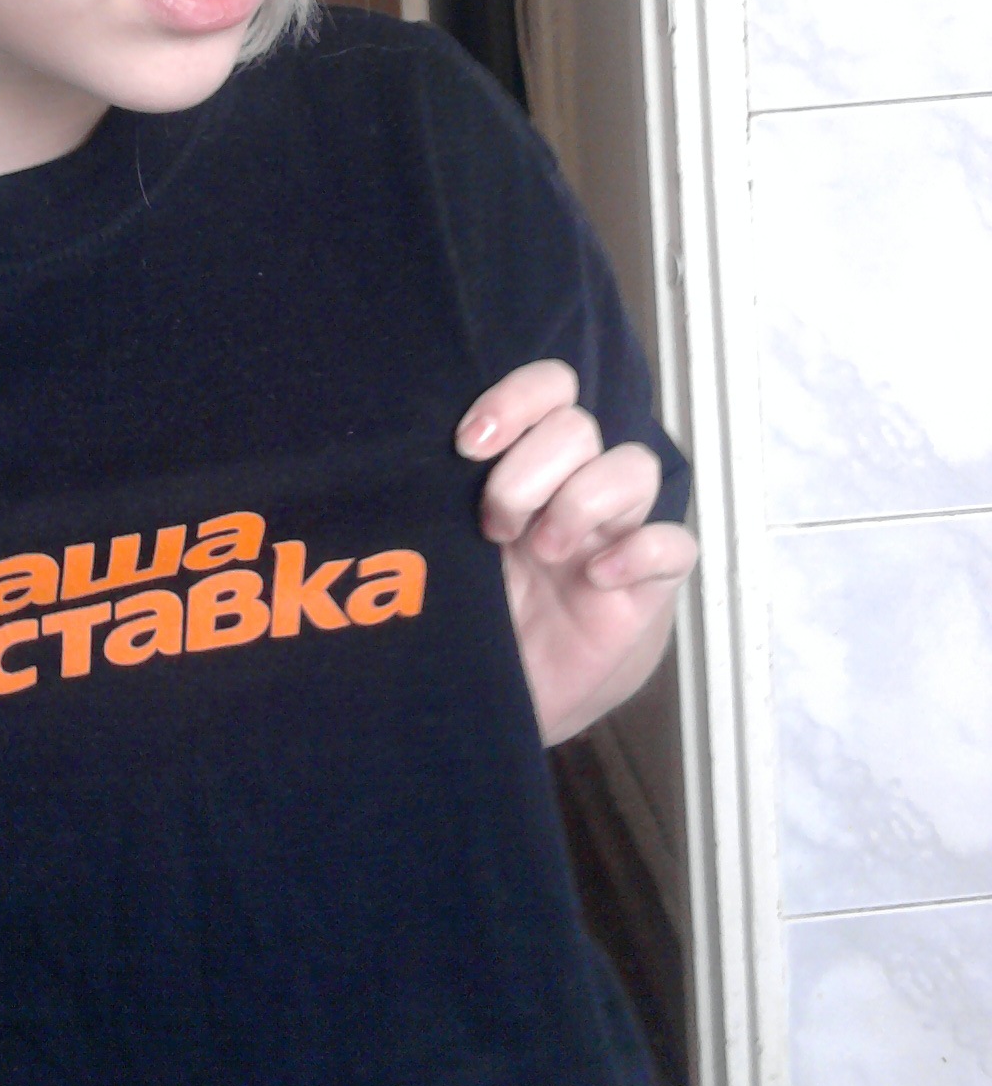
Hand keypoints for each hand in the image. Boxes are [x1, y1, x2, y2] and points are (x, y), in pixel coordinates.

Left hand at [455, 360, 696, 746]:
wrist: (504, 696)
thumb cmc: (476, 612)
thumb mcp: (449, 549)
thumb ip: (443, 501)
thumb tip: (410, 462)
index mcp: (531, 466)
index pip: (550, 389)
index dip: (516, 400)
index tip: (468, 446)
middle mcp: (577, 489)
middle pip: (578, 426)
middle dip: (527, 472)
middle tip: (496, 527)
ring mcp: (616, 535)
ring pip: (634, 467)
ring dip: (581, 501)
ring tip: (545, 553)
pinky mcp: (647, 589)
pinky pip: (675, 546)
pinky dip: (639, 552)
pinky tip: (598, 578)